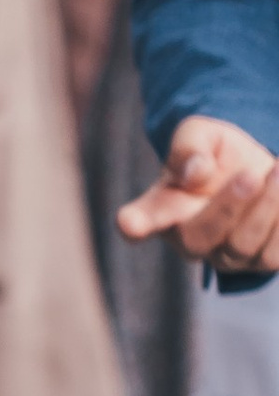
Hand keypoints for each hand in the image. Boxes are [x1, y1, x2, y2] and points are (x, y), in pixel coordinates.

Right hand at [119, 117, 278, 271]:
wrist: (258, 168)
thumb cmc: (217, 153)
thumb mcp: (200, 133)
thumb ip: (191, 146)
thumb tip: (195, 173)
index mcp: (160, 207)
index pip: (140, 220)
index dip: (136, 224)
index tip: (131, 223)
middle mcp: (187, 240)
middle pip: (199, 238)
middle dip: (227, 207)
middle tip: (249, 175)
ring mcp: (225, 257)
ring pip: (242, 247)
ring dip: (266, 207)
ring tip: (278, 170)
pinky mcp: (262, 262)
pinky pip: (276, 253)